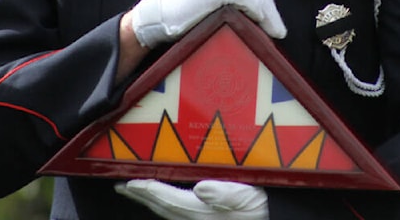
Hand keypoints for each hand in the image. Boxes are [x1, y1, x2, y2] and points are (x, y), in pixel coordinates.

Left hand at [115, 179, 267, 219]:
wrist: (276, 219)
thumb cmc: (265, 208)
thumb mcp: (251, 195)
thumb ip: (226, 192)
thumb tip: (201, 188)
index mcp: (205, 211)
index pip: (169, 198)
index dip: (149, 189)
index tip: (130, 182)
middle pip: (164, 208)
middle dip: (143, 197)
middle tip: (123, 187)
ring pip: (169, 214)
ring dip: (152, 203)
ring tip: (139, 193)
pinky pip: (179, 217)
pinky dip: (167, 209)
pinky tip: (167, 206)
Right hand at [130, 0, 285, 47]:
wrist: (152, 17)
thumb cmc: (177, 13)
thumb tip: (252, 12)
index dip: (268, 1)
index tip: (273, 20)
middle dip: (272, 8)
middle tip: (277, 29)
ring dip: (269, 13)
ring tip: (273, 32)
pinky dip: (259, 11)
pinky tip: (261, 24)